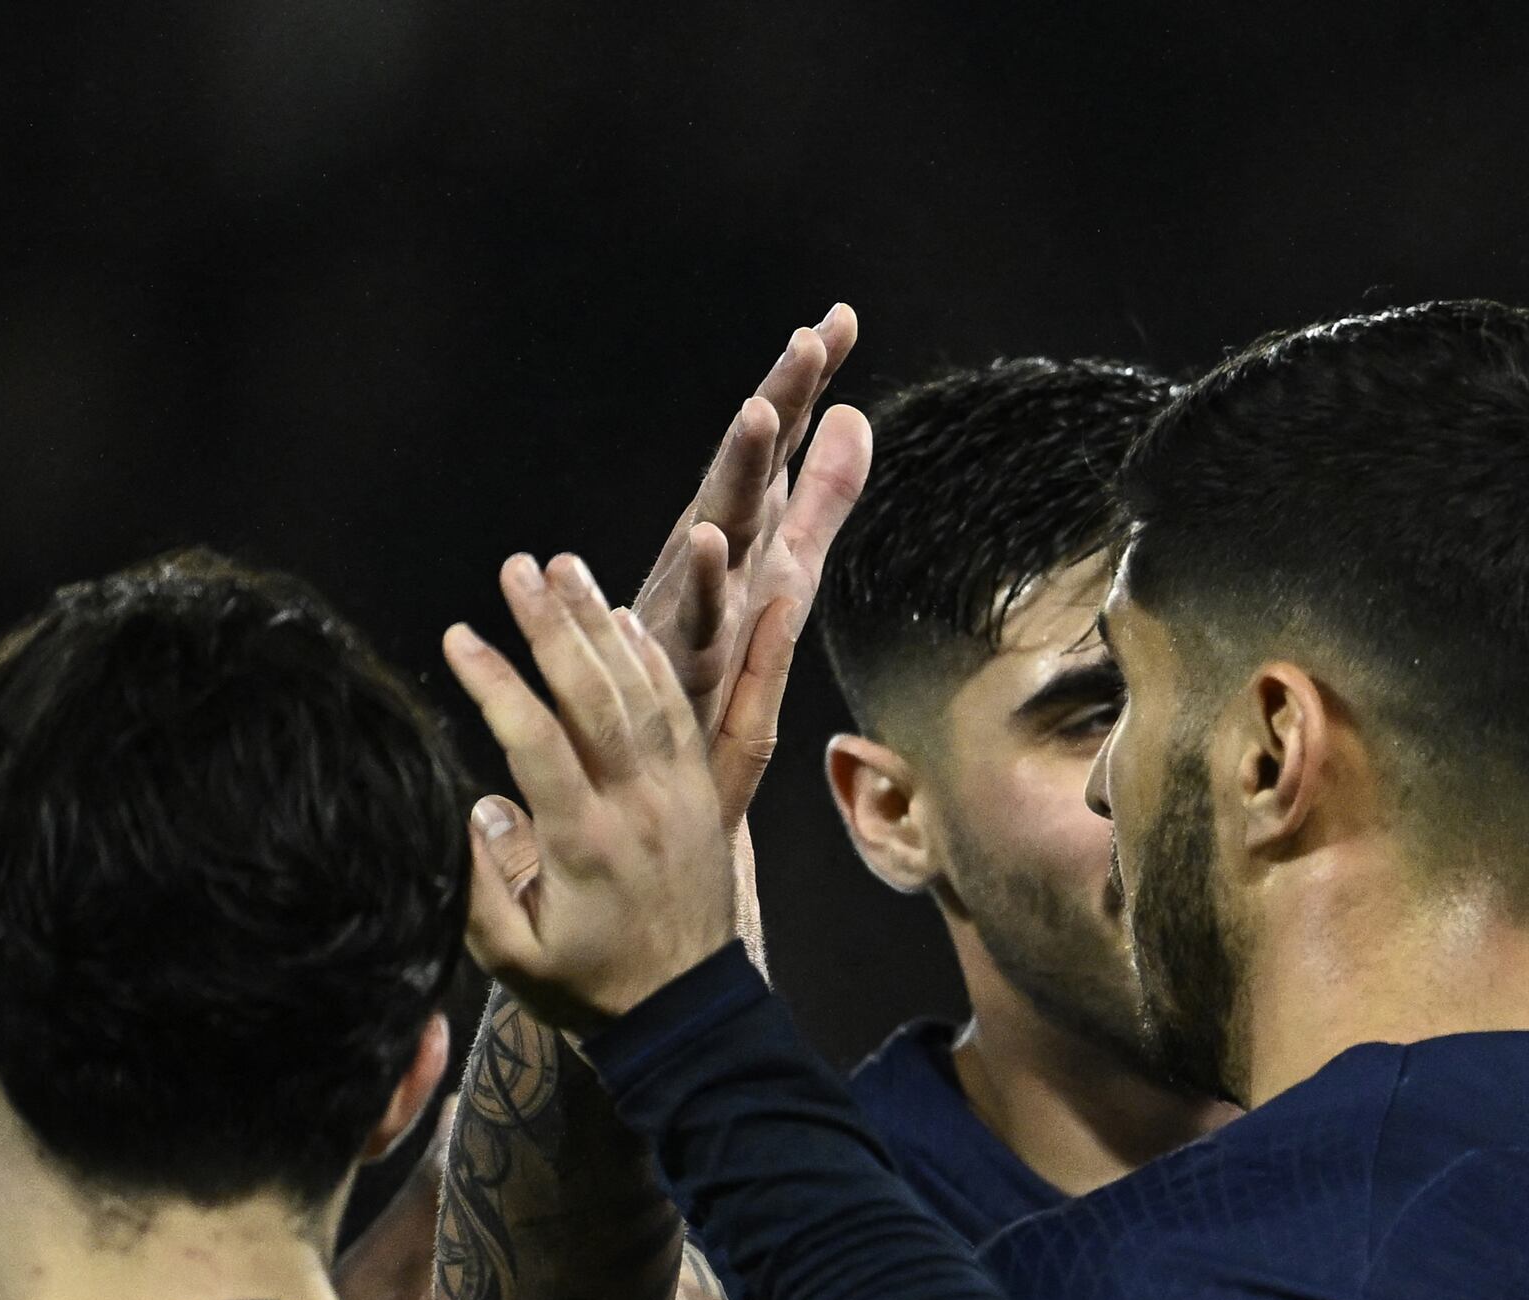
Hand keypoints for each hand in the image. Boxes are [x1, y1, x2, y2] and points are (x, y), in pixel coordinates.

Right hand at [445, 553, 741, 1030]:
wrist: (690, 1019)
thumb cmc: (590, 989)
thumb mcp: (513, 956)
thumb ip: (479, 880)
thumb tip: (471, 801)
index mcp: (585, 845)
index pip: (535, 741)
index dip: (496, 683)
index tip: (458, 635)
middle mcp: (640, 809)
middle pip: (598, 697)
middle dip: (555, 625)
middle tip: (518, 566)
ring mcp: (681, 799)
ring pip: (647, 694)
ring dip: (605, 627)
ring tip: (567, 568)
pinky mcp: (707, 798)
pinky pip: (686, 717)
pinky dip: (655, 664)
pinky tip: (624, 622)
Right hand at [628, 304, 875, 825]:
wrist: (674, 753)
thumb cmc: (728, 652)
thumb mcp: (793, 562)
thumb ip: (823, 494)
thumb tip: (854, 412)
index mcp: (749, 524)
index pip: (783, 443)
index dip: (807, 383)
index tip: (841, 317)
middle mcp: (717, 548)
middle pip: (753, 464)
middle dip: (778, 401)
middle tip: (806, 341)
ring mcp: (698, 596)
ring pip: (720, 522)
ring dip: (737, 468)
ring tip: (761, 412)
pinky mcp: (684, 653)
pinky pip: (694, 611)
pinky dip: (697, 574)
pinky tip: (708, 537)